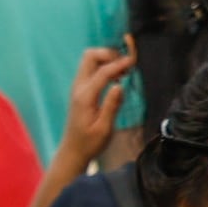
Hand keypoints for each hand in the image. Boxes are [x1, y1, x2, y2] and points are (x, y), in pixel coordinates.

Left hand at [63, 41, 137, 168]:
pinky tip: (116, 79)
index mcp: (85, 97)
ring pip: (90, 60)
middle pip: (90, 56)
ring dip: (107, 60)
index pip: (102, 72)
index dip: (119, 64)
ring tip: (124, 72)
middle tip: (126, 65)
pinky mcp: (80, 90)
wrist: (73, 151)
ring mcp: (78, 87)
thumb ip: (111, 106)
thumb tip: (119, 86)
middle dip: (109, 55)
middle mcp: (78, 88)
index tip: (134, 62)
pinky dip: (104, 67)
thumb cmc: (90, 143)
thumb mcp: (104, 128)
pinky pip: (91, 69)